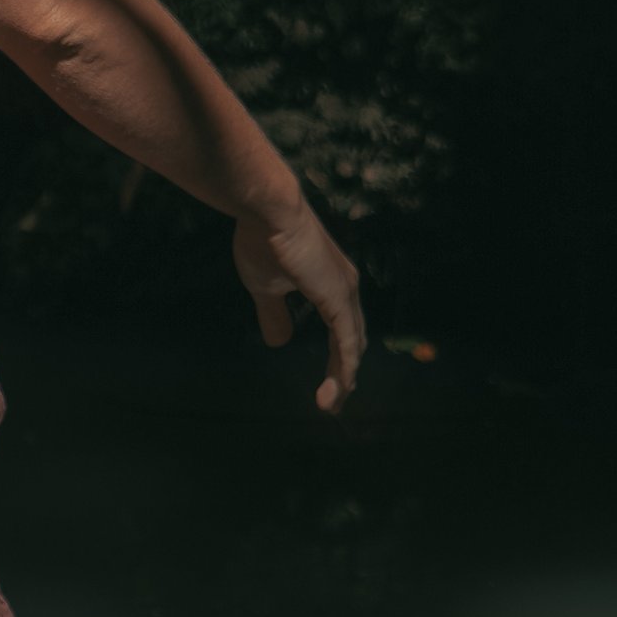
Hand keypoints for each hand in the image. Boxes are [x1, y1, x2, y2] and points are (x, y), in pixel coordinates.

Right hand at [233, 200, 365, 413]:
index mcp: (331, 285)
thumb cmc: (263, 240)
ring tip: (329, 405)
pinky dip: (345, 368)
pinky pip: (348, 342)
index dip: (337, 360)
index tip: (327, 387)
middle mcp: (346, 289)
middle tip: (332, 403)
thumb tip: (279, 342)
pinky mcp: (338, 297)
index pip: (342, 331)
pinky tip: (338, 389)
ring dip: (344, 379)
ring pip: (353, 347)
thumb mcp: (265, 287)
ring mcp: (345, 293)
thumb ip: (274, 315)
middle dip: (345, 375)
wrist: (267, 212)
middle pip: (353, 342)